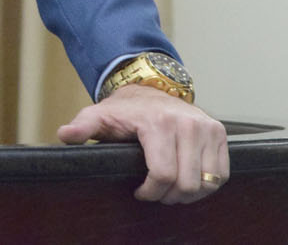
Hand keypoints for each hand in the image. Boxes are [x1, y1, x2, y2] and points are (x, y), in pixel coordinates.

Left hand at [57, 85, 228, 203]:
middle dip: (168, 196)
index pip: (163, 174)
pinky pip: (221, 174)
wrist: (150, 89)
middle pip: (187, 183)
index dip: (151, 192)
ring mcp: (207, 127)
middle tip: (155, 193)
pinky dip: (207, 185)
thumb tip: (66, 135)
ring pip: (207, 182)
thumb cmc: (124, 110)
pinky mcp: (219, 133)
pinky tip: (187, 181)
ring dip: (189, 194)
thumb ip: (83, 127)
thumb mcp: (99, 116)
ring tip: (169, 189)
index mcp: (158, 122)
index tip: (139, 192)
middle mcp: (187, 123)